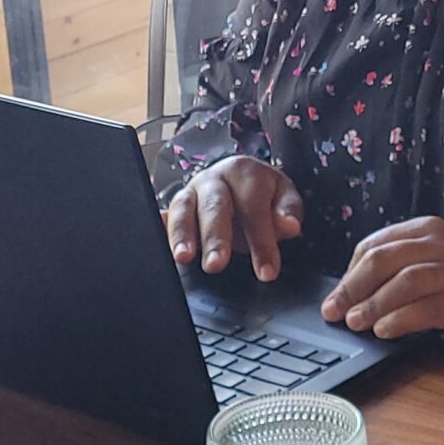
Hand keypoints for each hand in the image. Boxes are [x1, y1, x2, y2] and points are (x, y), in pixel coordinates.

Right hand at [166, 157, 303, 281]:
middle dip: (215, 238)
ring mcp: (190, 192)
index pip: (253, 208)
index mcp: (244, 173)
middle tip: (216, 265)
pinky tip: (154, 242)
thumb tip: (289, 226)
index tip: (267, 271)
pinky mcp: (175, 207)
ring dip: (181, 234)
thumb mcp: (283, 196)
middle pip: (214, 207)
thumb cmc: (262, 192)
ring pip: (183, 209)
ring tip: (183, 258)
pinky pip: (165, 216)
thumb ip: (287, 212)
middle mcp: (214, 180)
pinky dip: (159, 227)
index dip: (261, 241)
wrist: (239, 176)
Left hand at [321, 216, 443, 362]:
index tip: (334, 298)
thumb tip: (343, 297)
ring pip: (406, 282)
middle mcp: (443, 245)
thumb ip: (390, 274)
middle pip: (386, 259)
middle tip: (336, 311)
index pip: (376, 244)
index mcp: (427, 230)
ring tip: (357, 323)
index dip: (349, 274)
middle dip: (354, 288)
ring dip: (375, 305)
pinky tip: (384, 331)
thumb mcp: (424, 268)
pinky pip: (428, 308)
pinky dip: (400, 320)